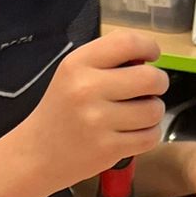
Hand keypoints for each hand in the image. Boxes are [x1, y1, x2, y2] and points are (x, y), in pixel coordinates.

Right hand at [21, 28, 168, 193]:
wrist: (37, 153)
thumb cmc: (62, 110)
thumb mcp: (73, 74)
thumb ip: (107, 60)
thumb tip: (147, 56)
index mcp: (78, 64)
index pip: (127, 42)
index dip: (149, 46)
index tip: (152, 56)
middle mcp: (86, 89)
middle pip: (150, 78)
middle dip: (158, 83)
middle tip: (148, 90)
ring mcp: (97, 121)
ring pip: (154, 110)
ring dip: (153, 112)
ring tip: (138, 115)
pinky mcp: (107, 148)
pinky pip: (150, 137)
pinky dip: (149, 134)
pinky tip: (135, 132)